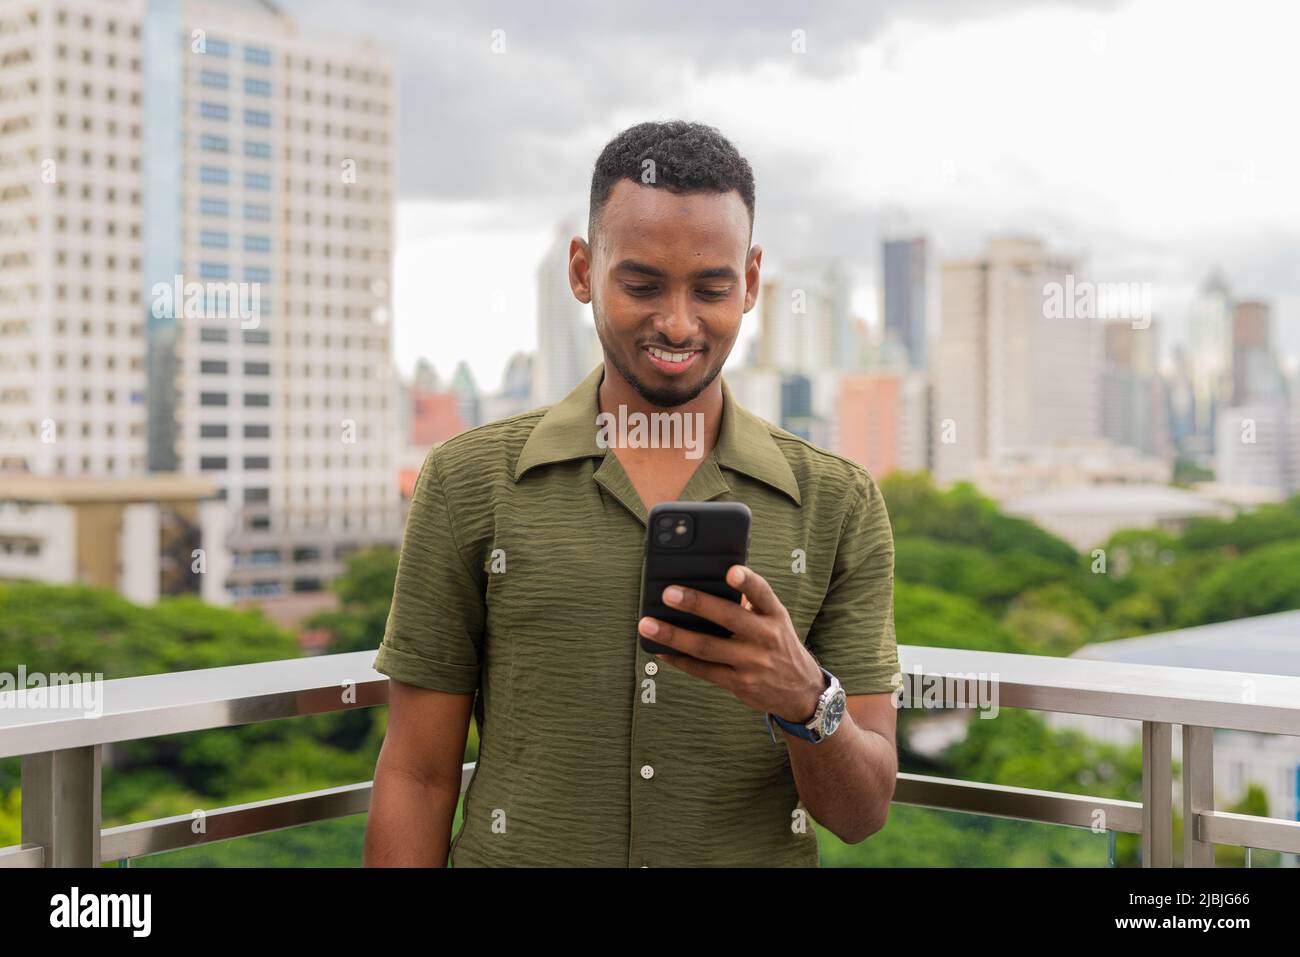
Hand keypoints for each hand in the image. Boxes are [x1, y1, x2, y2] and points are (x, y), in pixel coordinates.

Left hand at [638, 564, 824, 722]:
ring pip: (707, 647)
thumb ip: (750, 601)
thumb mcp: (775, 619)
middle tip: (668, 593)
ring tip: (648, 624)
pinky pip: (702, 670)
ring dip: (674, 635)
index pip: (762, 593)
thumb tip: (709, 580)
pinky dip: (678, 659)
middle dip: (697, 604)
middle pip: (728, 617)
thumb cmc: (778, 643)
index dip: (747, 581)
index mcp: (774, 614)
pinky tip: (660, 649)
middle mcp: (765, 637)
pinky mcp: (739, 683)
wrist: (801, 691)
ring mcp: (752, 662)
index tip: (731, 571)